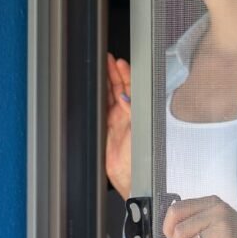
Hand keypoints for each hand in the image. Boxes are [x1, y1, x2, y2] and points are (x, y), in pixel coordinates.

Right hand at [106, 53, 131, 197]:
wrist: (130, 177)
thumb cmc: (141, 158)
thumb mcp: (139, 130)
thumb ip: (132, 112)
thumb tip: (125, 97)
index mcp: (139, 112)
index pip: (133, 88)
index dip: (126, 74)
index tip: (119, 63)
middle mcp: (129, 115)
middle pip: (120, 88)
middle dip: (114, 73)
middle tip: (107, 60)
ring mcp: (117, 121)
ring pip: (110, 96)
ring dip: (106, 82)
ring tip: (102, 68)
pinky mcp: (107, 129)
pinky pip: (102, 108)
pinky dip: (98, 97)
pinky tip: (96, 88)